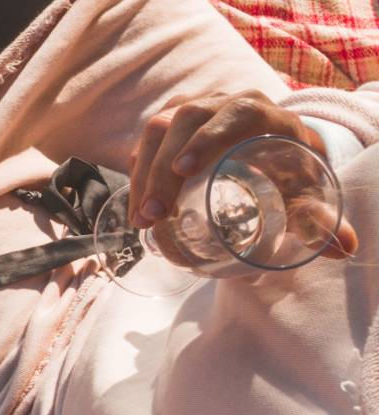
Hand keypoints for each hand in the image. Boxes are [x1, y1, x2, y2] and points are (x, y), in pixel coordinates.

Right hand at [129, 91, 358, 257]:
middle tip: (153, 215)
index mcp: (264, 112)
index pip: (233, 114)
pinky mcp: (173, 123)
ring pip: (158, 129)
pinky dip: (139, 171)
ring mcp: (194, 110)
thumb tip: (340, 247)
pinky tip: (138, 202)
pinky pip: (148, 140)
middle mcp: (225, 102)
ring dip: (143, 174)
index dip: (206, 137)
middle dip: (161, 170)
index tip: (184, 171)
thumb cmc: (289, 173)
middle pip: (183, 121)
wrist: (274, 152)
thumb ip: (318, 218)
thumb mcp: (304, 192)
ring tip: (141, 218)